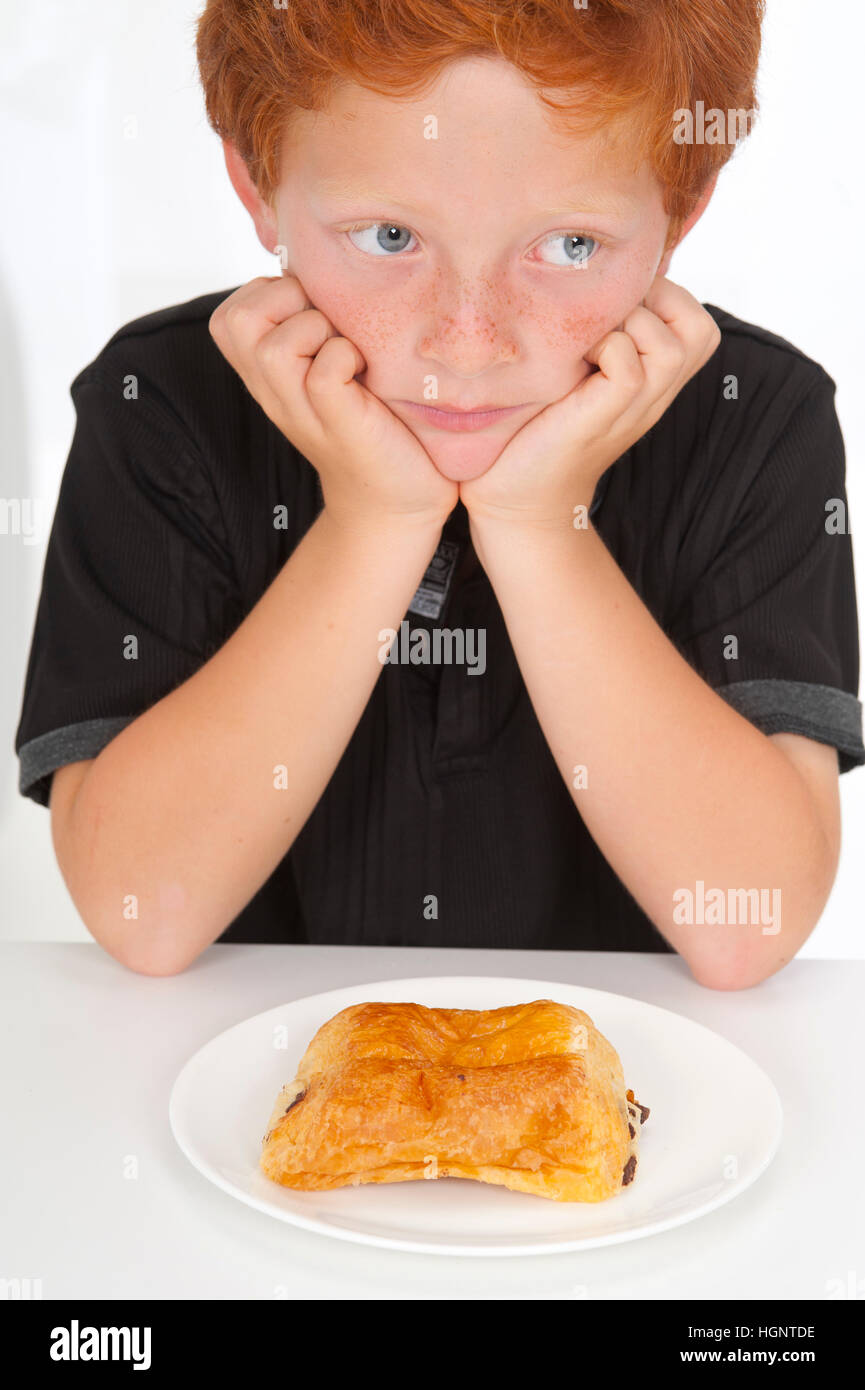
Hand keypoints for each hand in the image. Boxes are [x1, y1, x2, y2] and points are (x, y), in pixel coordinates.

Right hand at [209, 275, 457, 532]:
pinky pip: (323, 369)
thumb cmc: (374, 424)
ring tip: (347, 353)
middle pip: (235, 319)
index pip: (231, 311)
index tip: (312, 317)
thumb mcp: (332, 366)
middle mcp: (274, 391)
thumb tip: (322, 267)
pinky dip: (346, 358)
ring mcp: (301, 408)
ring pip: (273, 344)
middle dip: (284, 302)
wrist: (396, 499)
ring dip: (317, 331)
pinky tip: (364, 375)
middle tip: (326, 328)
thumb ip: (314, 325)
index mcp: (268, 375)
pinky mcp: (336, 420)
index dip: (271, 295)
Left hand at [459, 276, 720, 527]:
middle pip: (700, 327)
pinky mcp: (607, 415)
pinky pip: (630, 363)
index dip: (663, 295)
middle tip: (609, 316)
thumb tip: (593, 277)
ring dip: (629, 325)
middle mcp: (655, 393)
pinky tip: (577, 362)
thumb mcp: (578, 372)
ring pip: (670, 343)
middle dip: (656, 303)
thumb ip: (600, 335)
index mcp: (654, 380)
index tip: (614, 307)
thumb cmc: (538, 431)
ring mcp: (636, 407)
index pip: (697, 319)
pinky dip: (606, 348)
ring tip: (591, 340)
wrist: (518, 499)